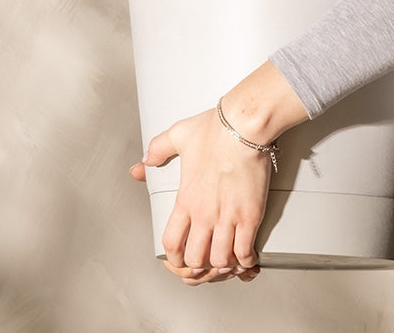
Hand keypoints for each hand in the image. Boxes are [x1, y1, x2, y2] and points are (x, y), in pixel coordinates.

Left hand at [130, 108, 270, 284]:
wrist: (245, 126)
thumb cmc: (216, 129)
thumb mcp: (178, 135)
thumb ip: (158, 149)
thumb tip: (143, 162)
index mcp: (186, 199)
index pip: (172, 244)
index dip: (174, 259)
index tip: (180, 260)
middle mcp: (205, 214)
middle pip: (196, 260)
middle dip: (200, 266)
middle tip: (207, 263)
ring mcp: (228, 217)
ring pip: (220, 261)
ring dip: (224, 265)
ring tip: (228, 260)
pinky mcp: (250, 215)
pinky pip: (245, 251)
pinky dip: (246, 260)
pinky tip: (248, 257)